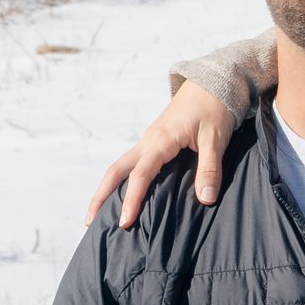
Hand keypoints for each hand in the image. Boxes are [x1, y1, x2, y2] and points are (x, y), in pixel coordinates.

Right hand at [86, 79, 236, 227]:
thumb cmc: (215, 108)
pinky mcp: (154, 143)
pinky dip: (122, 182)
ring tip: (98, 215)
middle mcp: (148, 141)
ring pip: (120, 167)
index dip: (131, 199)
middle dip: (100, 196)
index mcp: (160, 140)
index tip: (125, 222)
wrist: (212, 82)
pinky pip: (132, 164)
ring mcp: (149, 141)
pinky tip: (123, 197)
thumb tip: (206, 199)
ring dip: (107, 189)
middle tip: (88, 222)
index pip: (140, 175)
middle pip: (116, 170)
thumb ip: (210, 168)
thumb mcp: (216, 138)